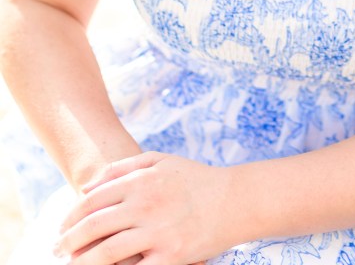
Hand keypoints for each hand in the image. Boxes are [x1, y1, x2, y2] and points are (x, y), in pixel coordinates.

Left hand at [54, 152, 218, 264]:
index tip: (61, 228)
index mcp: (142, 180)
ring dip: (83, 262)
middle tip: (56, 250)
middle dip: (69, 240)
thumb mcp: (161, 161)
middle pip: (94, 226)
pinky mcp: (171, 256)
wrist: (235, 200)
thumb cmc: (195, 179)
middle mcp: (146, 204)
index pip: (93, 200)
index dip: (71, 216)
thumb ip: (125, 167)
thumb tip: (89, 186)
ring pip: (107, 252)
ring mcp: (158, 232)